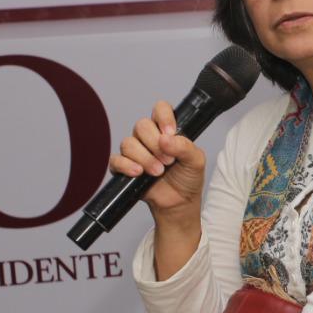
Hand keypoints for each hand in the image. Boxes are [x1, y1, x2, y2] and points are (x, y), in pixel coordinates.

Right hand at [109, 100, 207, 216]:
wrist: (179, 203)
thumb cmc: (187, 178)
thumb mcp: (196, 161)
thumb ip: (185, 146)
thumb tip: (165, 138)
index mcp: (166, 130)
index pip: (160, 109)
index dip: (163, 117)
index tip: (170, 132)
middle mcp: (148, 137)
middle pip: (141, 126)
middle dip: (155, 144)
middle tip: (168, 161)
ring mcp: (135, 152)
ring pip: (128, 143)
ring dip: (144, 158)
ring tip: (158, 172)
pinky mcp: (123, 167)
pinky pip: (116, 160)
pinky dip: (126, 165)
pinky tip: (138, 172)